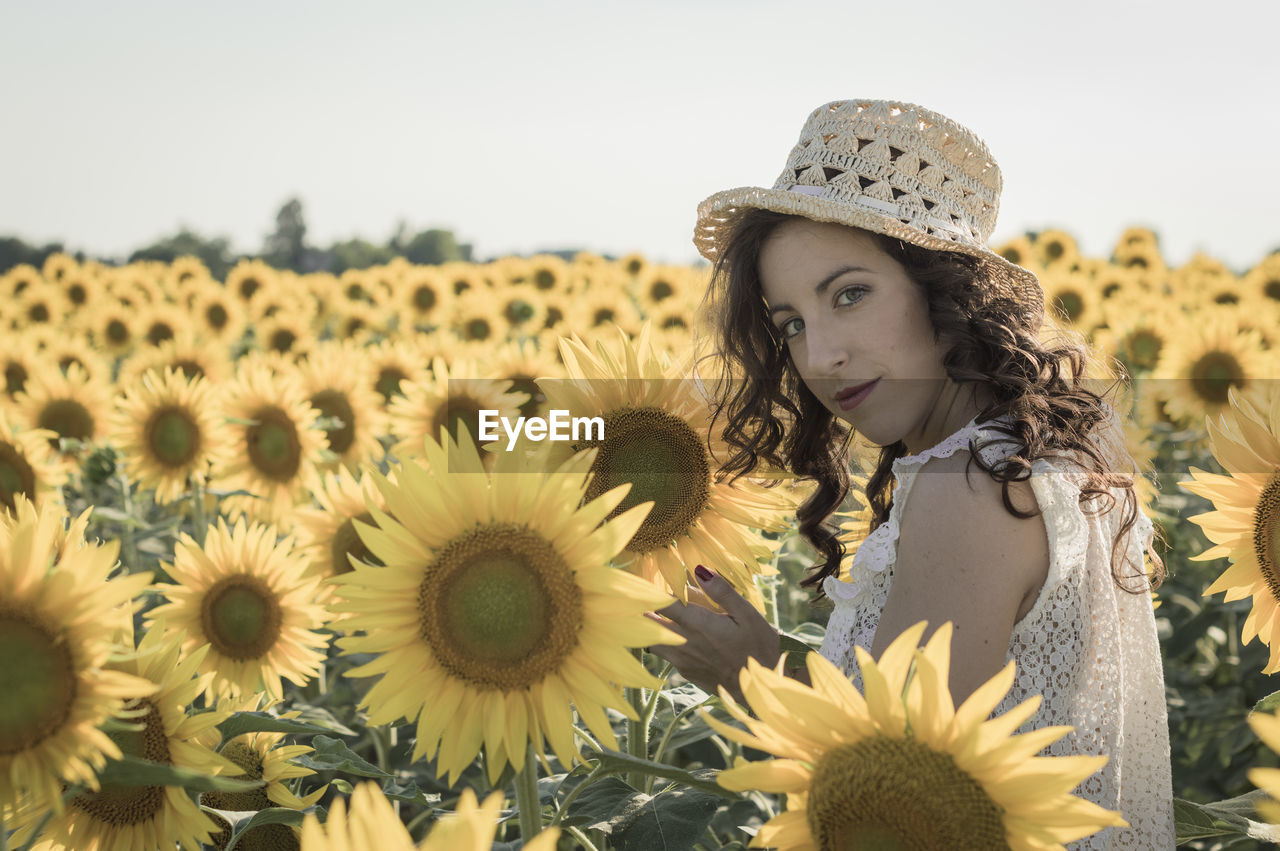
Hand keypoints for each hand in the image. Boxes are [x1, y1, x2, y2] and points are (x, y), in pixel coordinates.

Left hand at [645, 565, 781, 703]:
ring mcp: (682, 660)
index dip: (650, 591)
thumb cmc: (758, 647)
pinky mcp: (685, 672)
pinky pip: (666, 653)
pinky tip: (680, 636)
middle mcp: (684, 642)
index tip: (647, 581)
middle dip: (644, 608)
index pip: (661, 603)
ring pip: (652, 640)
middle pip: (648, 622)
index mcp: (698, 624)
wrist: (760, 689)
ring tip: (660, 615)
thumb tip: (699, 568)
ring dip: (652, 626)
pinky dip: (665, 641)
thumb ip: (722, 592)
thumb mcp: (747, 614)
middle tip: (648, 596)